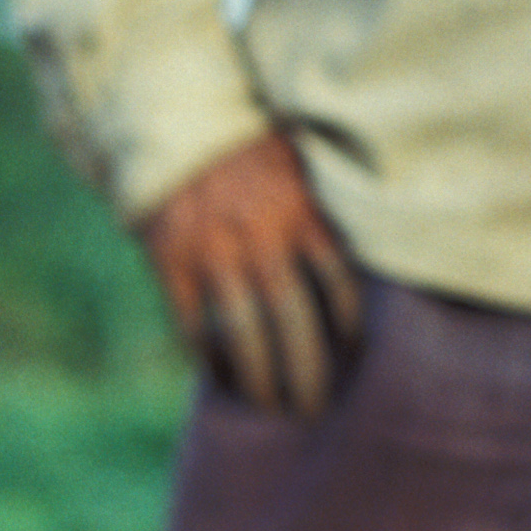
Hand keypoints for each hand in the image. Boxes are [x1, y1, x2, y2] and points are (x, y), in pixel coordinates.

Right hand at [138, 132, 360, 413]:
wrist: (173, 121)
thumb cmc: (245, 141)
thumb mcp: (298, 160)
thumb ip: (323, 206)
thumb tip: (357, 263)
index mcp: (302, 210)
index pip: (339, 284)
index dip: (349, 330)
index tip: (353, 361)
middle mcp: (262, 237)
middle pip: (295, 324)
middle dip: (306, 374)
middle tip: (313, 410)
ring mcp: (214, 253)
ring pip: (244, 334)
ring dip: (260, 379)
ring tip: (270, 406)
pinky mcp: (172, 262)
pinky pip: (195, 325)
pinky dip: (208, 358)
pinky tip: (220, 378)